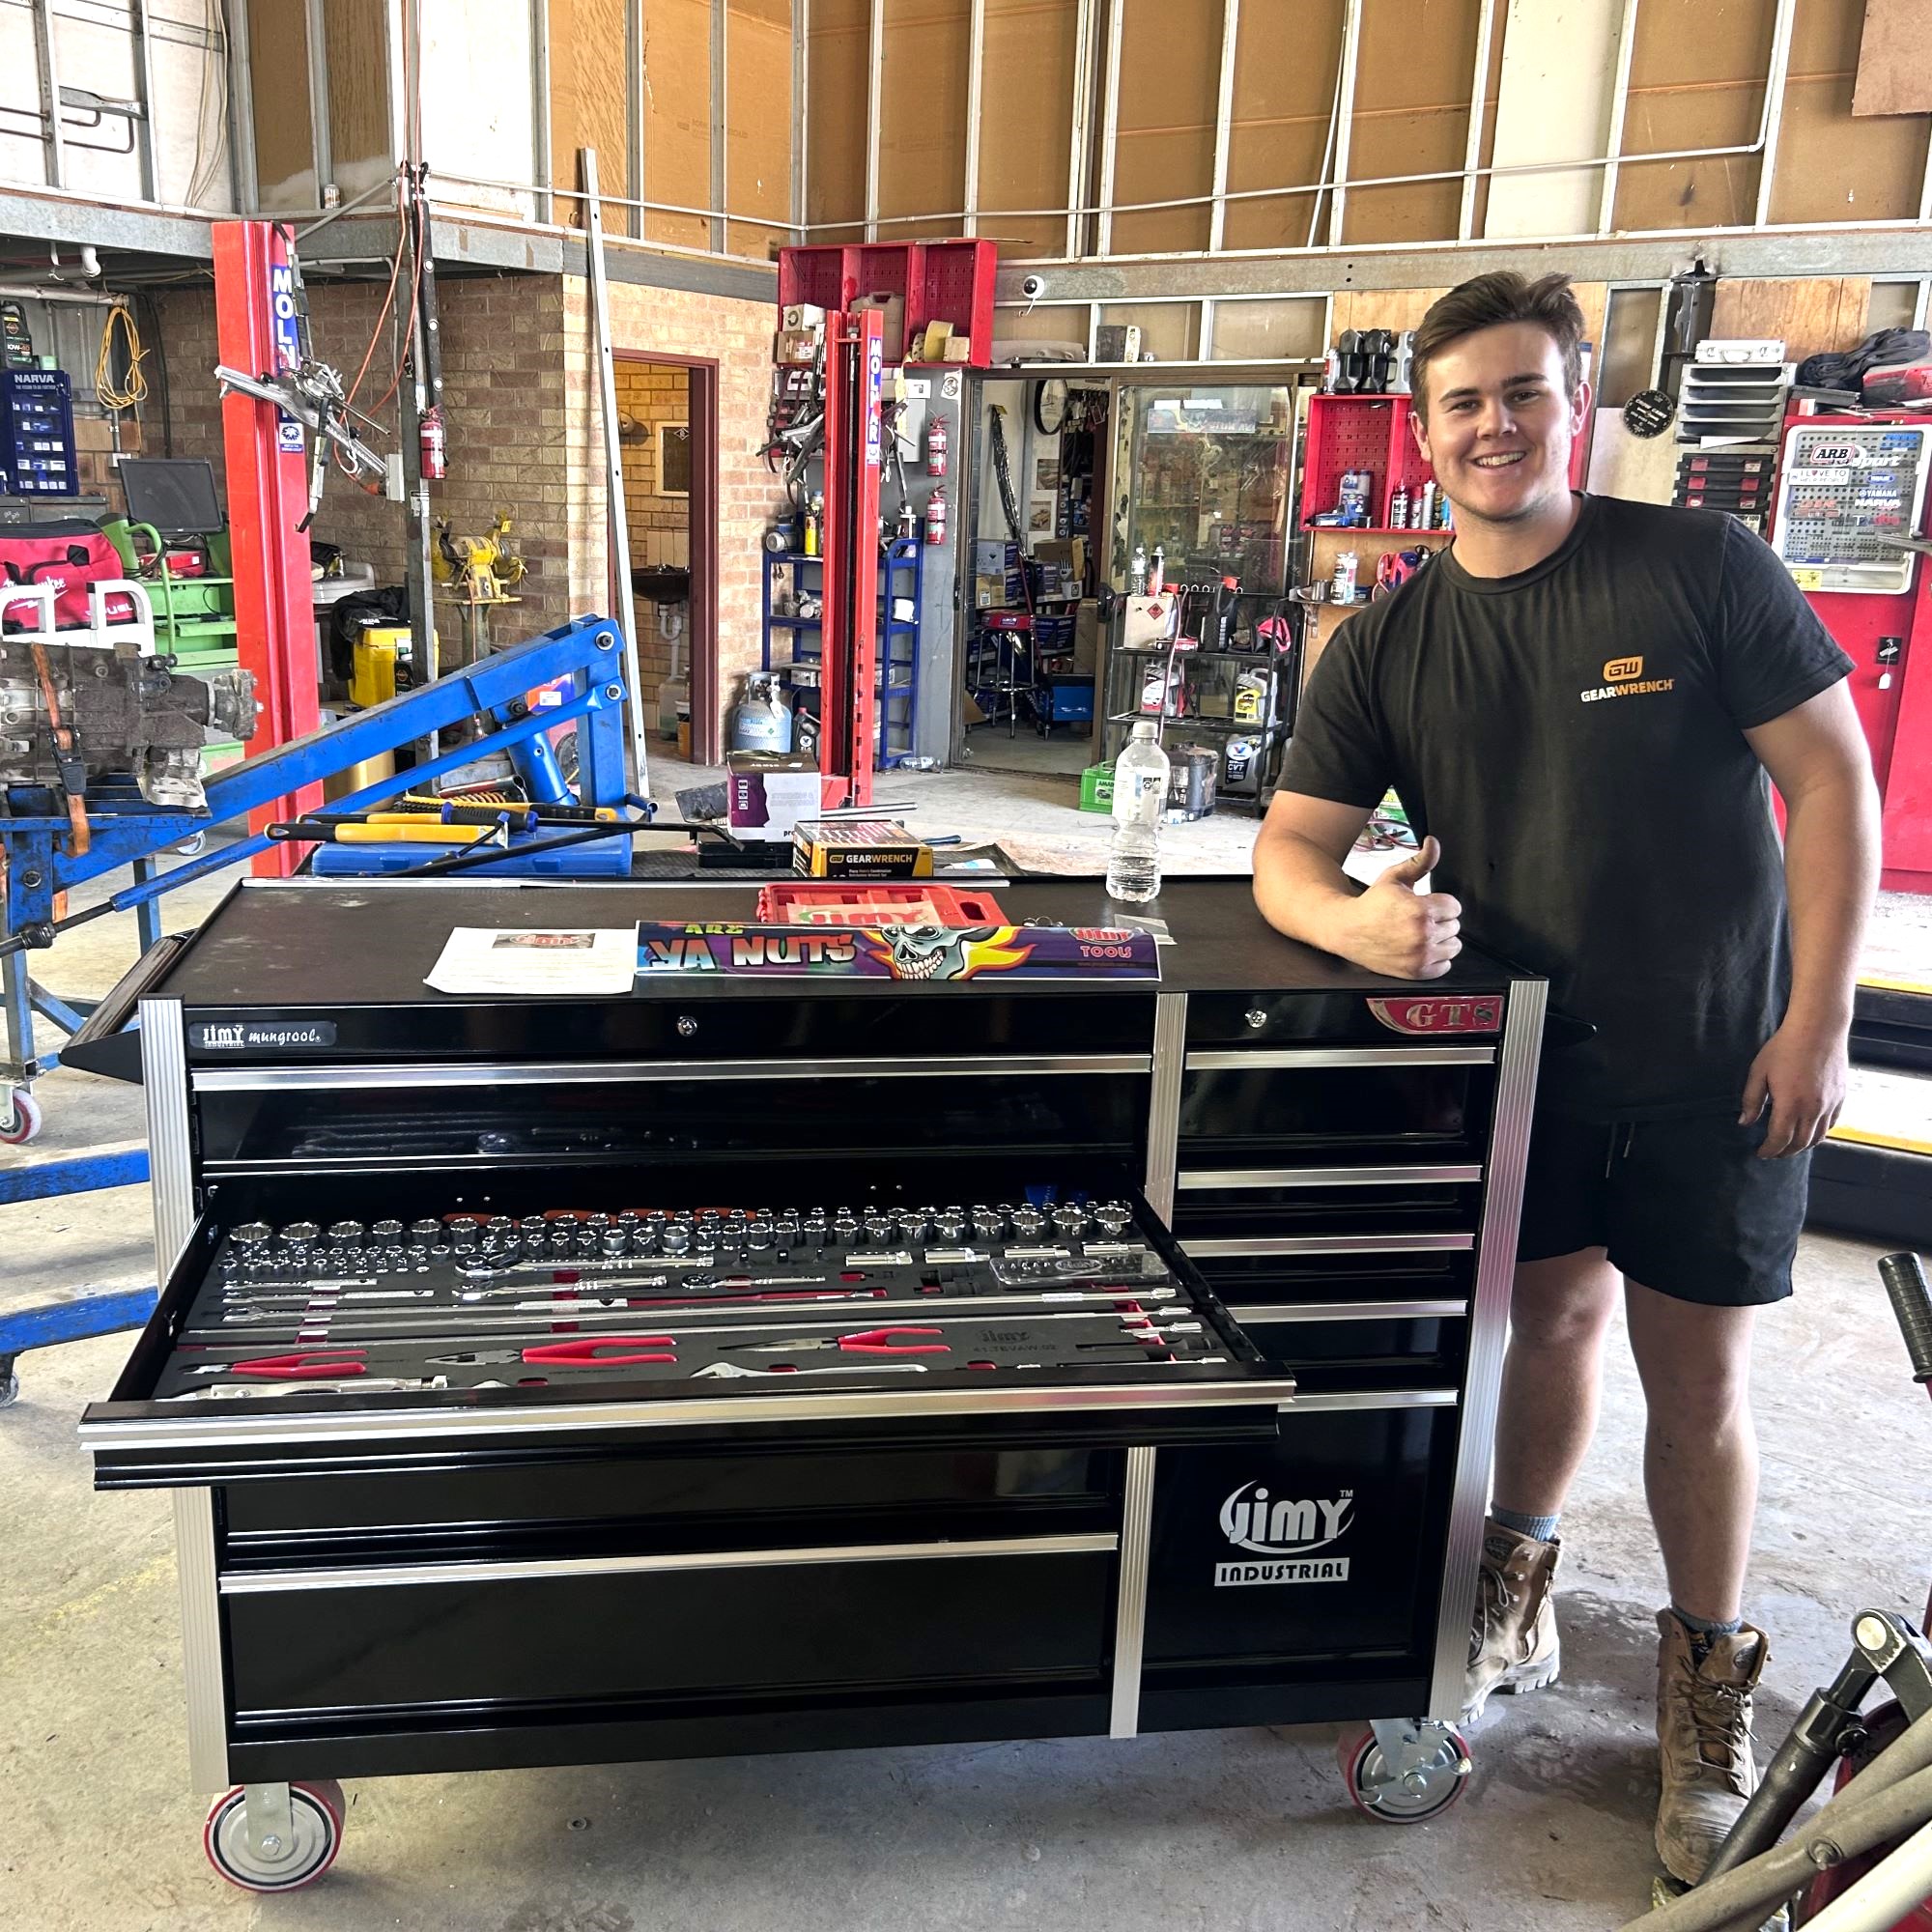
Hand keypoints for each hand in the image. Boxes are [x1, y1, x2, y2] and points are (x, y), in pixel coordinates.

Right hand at [1343, 836, 1462, 979]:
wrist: (1347, 930)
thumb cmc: (1371, 904)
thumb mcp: (1394, 878)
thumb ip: (1419, 861)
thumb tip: (1433, 843)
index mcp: (1420, 909)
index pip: (1454, 907)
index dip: (1440, 903)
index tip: (1426, 904)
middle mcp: (1422, 934)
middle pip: (1455, 926)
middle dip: (1440, 921)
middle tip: (1419, 919)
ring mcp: (1420, 956)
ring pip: (1454, 946)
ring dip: (1441, 940)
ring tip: (1422, 934)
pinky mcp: (1416, 972)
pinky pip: (1445, 966)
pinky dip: (1437, 959)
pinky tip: (1421, 949)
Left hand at [1739, 1021, 1848, 1156]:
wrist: (1818, 1030)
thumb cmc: (1784, 1048)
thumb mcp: (1759, 1071)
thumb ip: (1751, 1099)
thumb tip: (1745, 1122)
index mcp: (1790, 1104)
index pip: (1780, 1139)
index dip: (1769, 1150)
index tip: (1761, 1153)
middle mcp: (1813, 1109)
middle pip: (1800, 1143)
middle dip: (1785, 1152)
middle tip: (1773, 1152)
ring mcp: (1830, 1104)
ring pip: (1818, 1137)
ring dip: (1803, 1146)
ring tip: (1790, 1146)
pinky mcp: (1841, 1097)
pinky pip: (1831, 1124)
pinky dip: (1820, 1133)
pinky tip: (1810, 1131)